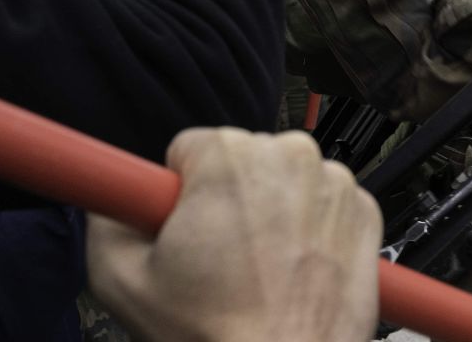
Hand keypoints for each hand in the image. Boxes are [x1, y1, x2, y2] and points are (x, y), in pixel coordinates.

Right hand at [87, 129, 379, 341]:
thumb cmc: (216, 333)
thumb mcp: (120, 280)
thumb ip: (105, 219)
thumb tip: (110, 197)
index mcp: (231, 156)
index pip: (188, 148)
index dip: (177, 194)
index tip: (181, 227)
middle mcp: (291, 155)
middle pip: (240, 160)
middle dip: (225, 199)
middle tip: (217, 259)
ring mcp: (336, 182)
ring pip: (284, 181)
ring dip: (270, 213)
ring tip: (257, 271)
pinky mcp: (366, 212)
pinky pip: (323, 204)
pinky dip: (310, 229)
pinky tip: (291, 271)